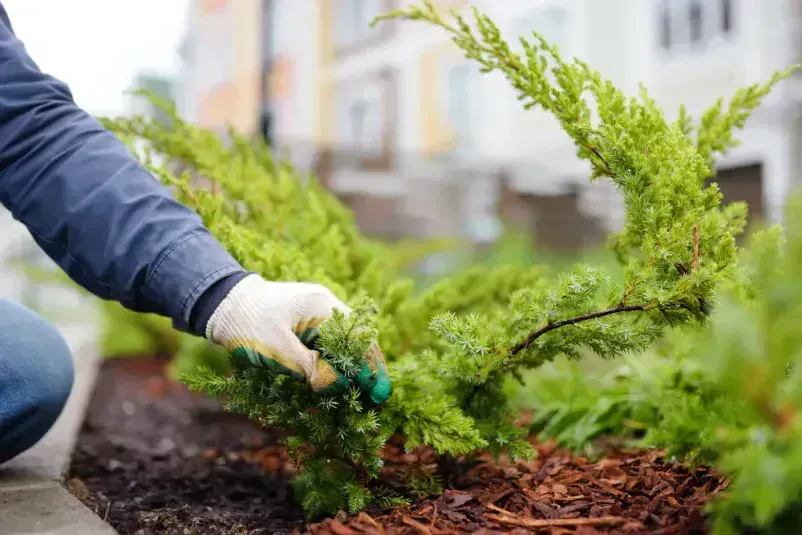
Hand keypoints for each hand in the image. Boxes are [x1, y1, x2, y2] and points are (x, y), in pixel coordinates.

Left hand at [204, 274, 390, 403]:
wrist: (220, 304)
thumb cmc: (247, 322)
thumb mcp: (277, 348)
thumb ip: (308, 367)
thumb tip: (334, 385)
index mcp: (323, 306)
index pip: (359, 337)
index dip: (371, 365)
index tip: (378, 390)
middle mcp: (326, 308)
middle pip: (356, 341)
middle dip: (366, 369)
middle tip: (375, 398)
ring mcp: (316, 316)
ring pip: (343, 346)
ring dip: (349, 370)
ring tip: (359, 396)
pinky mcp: (305, 326)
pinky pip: (327, 347)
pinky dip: (333, 365)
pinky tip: (334, 385)